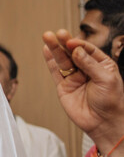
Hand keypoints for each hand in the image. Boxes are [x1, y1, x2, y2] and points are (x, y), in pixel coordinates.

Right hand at [42, 30, 123, 148]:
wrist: (103, 122)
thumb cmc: (111, 101)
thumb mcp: (106, 79)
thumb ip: (90, 64)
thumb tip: (76, 51)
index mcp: (102, 64)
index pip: (88, 50)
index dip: (79, 44)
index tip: (71, 42)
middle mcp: (87, 69)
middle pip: (73, 52)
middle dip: (64, 42)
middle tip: (56, 33)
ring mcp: (74, 77)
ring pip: (63, 60)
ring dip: (55, 48)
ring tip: (47, 37)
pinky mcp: (64, 86)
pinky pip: (56, 71)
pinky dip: (50, 61)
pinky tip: (46, 50)